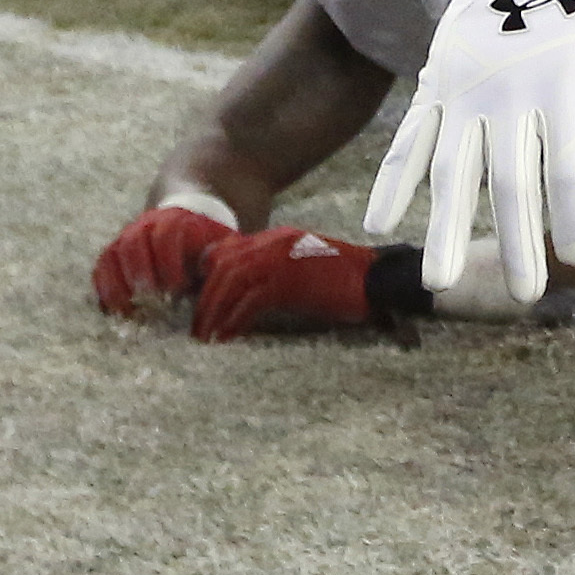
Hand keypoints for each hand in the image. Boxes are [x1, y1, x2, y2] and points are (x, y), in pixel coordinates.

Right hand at [92, 198, 233, 320]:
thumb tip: (227, 286)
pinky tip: (111, 310)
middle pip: (134, 241)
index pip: (168, 235)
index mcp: (177, 219)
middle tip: (147, 297)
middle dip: (139, 270)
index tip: (178, 287)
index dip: (170, 260)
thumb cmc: (207, 242)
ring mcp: (127, 236)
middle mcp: (147, 224)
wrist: (185, 220)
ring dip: (116, 282)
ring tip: (125, 309)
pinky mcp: (114, 251)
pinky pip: (102, 266)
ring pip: (113, 253)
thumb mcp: (221, 245)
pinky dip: (103, 287)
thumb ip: (222, 261)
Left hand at [190, 226, 395, 341]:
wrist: (376, 280)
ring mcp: (281, 260)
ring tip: (205, 337)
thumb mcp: (303, 266)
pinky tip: (228, 337)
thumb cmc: (344, 280)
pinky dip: (234, 321)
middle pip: (223, 265)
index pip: (229, 251)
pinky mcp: (288, 282)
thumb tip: (246, 295)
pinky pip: (249, 301)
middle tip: (197, 326)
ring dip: (213, 311)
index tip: (201, 301)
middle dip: (204, 297)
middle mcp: (275, 244)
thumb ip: (275, 271)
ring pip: (230, 282)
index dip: (209, 276)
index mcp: (278, 237)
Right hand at [360, 0, 574, 307]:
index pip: (569, 166)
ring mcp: (465, 91)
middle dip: (518, 242)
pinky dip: (392, 179)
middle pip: (511, 181)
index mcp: (565, 86)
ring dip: (444, 228)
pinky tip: (379, 223)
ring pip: (452, 171)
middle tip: (525, 294)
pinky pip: (409, 139)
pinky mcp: (433, 85)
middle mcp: (511, 93)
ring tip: (439, 281)